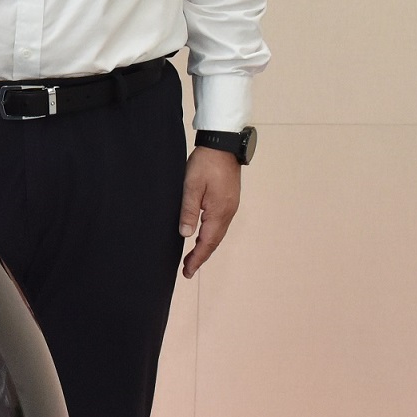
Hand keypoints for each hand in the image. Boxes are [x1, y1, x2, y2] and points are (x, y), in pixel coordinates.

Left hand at [180, 147, 241, 277]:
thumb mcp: (192, 186)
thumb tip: (186, 235)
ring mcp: (230, 206)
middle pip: (214, 241)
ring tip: (193, 257)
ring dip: (206, 246)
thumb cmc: (206, 162)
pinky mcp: (229, 200)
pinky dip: (211, 235)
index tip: (187, 272)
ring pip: (218, 233)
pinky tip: (203, 236)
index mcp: (219, 211)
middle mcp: (228, 212)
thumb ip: (189, 211)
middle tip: (188, 270)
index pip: (207, 242)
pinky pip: (220, 224)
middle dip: (201, 256)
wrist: (223, 144)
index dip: (197, 258)